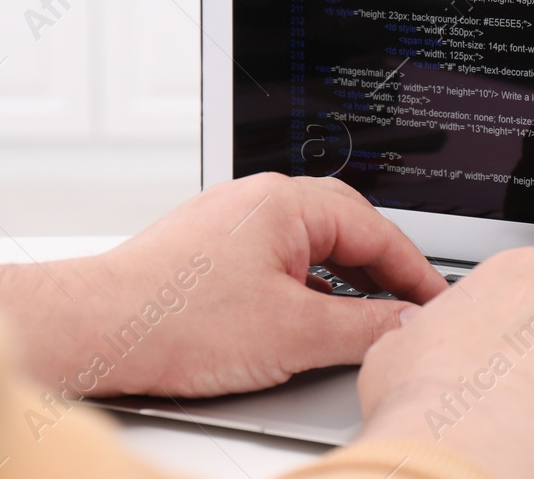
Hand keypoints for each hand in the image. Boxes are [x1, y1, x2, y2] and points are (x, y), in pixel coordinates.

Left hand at [82, 173, 447, 396]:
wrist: (96, 331)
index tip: (437, 303)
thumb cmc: (175, 321)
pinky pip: (276, 259)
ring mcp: (231, 221)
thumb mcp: (295, 333)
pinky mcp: (209, 248)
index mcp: (288, 202)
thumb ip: (364, 327)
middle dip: (382, 272)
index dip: (416, 273)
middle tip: (409, 311)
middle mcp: (260, 200)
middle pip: (346, 230)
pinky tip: (304, 323)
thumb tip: (405, 324)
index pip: (377, 231)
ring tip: (361, 322)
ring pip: (309, 246)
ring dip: (340, 282)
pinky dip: (303, 288)